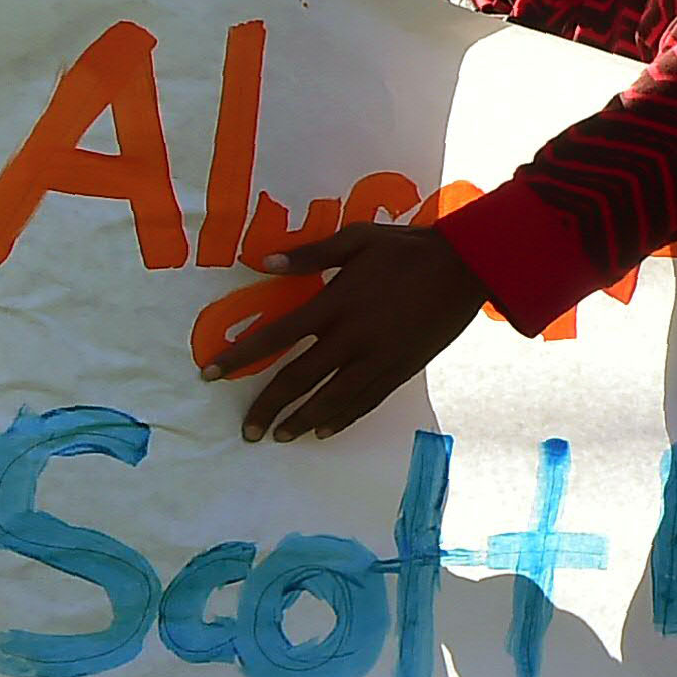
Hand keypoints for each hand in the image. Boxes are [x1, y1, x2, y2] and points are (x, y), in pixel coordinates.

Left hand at [201, 223, 493, 439]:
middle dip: (267, 406)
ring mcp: (377, 358)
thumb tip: (264, 263)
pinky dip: (341, 417)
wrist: (466, 268)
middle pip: (298, 378)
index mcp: (335, 303)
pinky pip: (365, 400)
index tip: (211, 373)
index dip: (241, 356)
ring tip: (279, 436)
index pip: (276, 337)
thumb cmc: (408, 249)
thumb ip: (309, 255)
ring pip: (330, 398)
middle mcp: (351, 337)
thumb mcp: (357, 239)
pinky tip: (323, 430)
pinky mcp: (400, 369)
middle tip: (246, 429)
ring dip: (301, 420)